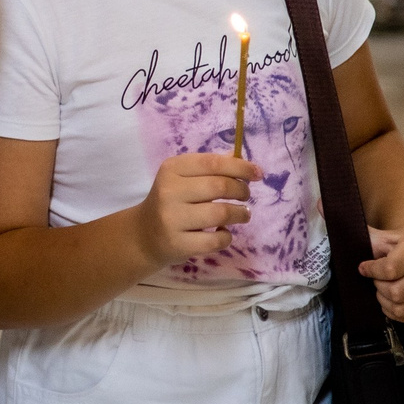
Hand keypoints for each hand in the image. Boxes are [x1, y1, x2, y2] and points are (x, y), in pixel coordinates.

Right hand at [132, 152, 255, 267]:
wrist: (145, 234)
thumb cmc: (172, 202)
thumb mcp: (183, 178)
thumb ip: (210, 168)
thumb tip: (241, 160)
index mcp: (172, 169)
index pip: (212, 163)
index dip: (240, 167)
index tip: (258, 173)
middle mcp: (169, 191)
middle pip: (219, 186)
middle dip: (242, 190)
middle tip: (245, 195)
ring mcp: (172, 219)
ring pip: (221, 214)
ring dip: (240, 214)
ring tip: (243, 214)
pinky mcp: (178, 243)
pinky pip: (216, 240)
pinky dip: (227, 236)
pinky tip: (223, 232)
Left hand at [360, 227, 403, 322]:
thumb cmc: (393, 247)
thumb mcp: (379, 238)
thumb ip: (365, 240)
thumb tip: (347, 243)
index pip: (391, 269)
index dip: (371, 271)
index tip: (364, 268)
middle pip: (397, 292)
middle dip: (379, 288)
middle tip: (376, 281)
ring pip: (403, 309)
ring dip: (385, 302)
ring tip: (382, 291)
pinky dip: (395, 313)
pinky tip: (391, 301)